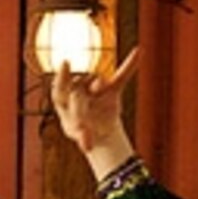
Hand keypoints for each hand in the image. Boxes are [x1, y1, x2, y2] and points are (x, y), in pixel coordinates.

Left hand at [48, 49, 139, 163]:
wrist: (99, 130)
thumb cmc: (83, 131)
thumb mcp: (82, 137)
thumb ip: (84, 139)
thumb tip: (87, 147)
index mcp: (65, 100)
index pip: (59, 89)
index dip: (61, 77)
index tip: (66, 63)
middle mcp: (79, 89)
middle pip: (79, 86)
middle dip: (82, 94)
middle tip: (83, 96)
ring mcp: (95, 88)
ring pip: (98, 81)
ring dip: (99, 85)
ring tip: (99, 88)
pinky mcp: (112, 89)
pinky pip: (122, 76)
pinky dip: (130, 64)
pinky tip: (138, 51)